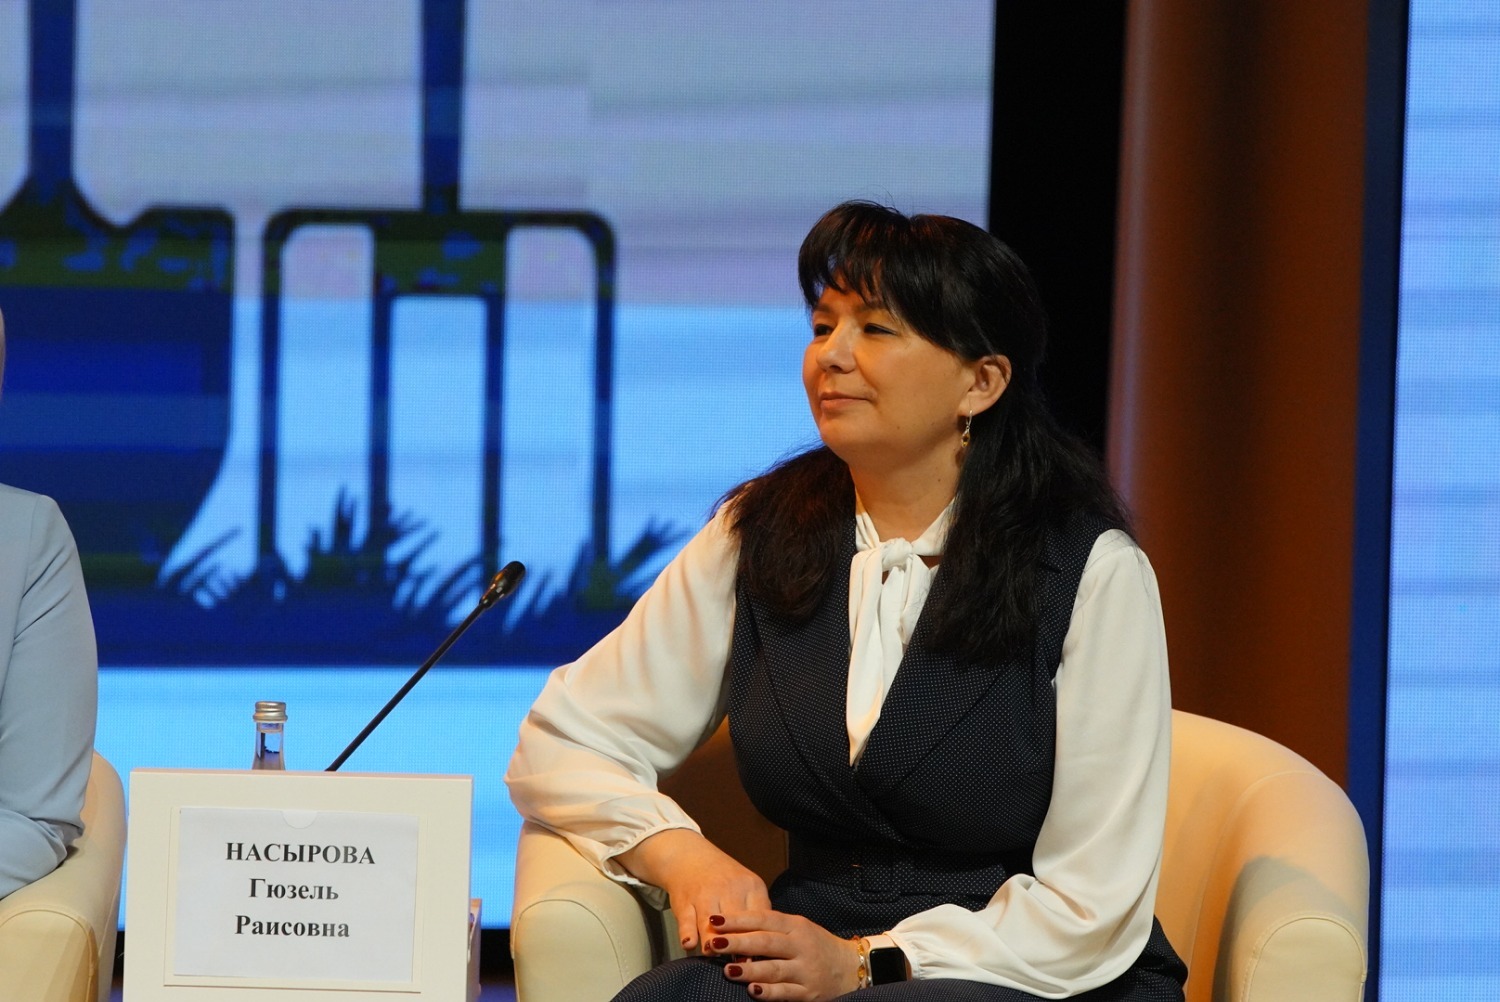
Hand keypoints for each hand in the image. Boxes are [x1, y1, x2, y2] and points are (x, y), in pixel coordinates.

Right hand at [615, 829, 770, 952]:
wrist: (690, 857)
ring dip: (713, 941)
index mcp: (752, 887)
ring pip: (711, 922)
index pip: (761, 917)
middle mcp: (730, 888)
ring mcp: (706, 893)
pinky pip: (686, 919)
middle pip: (737, 922)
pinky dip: (688, 932)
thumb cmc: (725, 882)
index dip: (760, 942)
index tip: (762, 962)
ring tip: (715, 955)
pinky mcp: (685, 900)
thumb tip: (761, 955)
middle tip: (739, 967)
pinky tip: (690, 944)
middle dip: (737, 945)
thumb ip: (755, 919)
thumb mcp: (747, 892)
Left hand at [709, 910, 863, 1000]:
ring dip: (750, 970)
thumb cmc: (816, 945)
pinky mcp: (808, 993)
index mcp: (795, 926)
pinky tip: (753, 991)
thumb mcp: (798, 929)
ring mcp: (805, 970)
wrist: (852, 967)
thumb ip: (771, 928)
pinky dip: (769, 992)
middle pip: (766, 942)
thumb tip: (733, 928)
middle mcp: (800, 946)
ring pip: (774, 968)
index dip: (738, 920)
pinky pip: (786, 993)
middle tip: (715, 943)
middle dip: (738, 942)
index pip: (763, 919)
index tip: (715, 920)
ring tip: (728, 970)